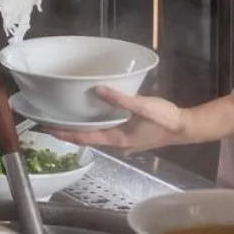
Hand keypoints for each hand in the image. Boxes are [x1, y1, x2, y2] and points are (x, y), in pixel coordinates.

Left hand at [43, 89, 233, 152]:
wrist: (185, 127)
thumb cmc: (164, 120)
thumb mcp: (142, 107)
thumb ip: (120, 100)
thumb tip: (97, 90)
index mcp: (116, 138)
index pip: (85, 138)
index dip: (66, 134)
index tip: (48, 128)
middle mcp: (117, 142)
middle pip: (88, 138)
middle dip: (70, 132)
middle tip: (52, 122)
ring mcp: (124, 140)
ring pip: (97, 135)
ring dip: (83, 129)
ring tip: (67, 118)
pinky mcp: (131, 134)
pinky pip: (107, 130)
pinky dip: (96, 124)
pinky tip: (94, 115)